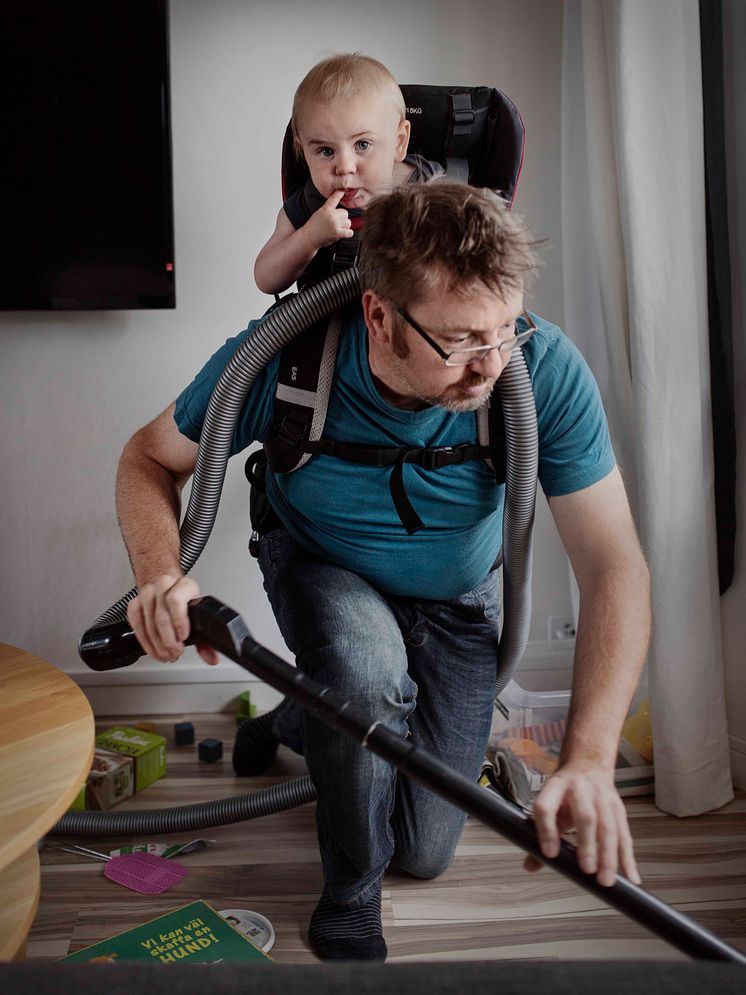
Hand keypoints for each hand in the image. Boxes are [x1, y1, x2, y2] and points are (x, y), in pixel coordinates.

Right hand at [126, 574, 219, 665]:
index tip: (183, 637)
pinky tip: (153, 649)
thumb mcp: (199, 613)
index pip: (176, 600)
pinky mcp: (134, 603)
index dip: (178, 621)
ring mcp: (147, 594)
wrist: (168, 588)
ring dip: (157, 645)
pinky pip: (136, 624)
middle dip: (168, 641)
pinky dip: (145, 641)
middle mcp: (164, 586)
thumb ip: (206, 638)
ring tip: (166, 654)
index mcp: (184, 586)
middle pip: (161, 616)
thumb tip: (211, 658)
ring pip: (148, 623)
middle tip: (175, 653)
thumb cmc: (185, 601)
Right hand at [302, 189, 353, 248]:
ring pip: (348, 222)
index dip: (339, 193)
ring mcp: (335, 224)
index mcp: (325, 209)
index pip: (334, 199)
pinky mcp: (337, 233)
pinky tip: (342, 233)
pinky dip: (347, 233)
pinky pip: (350, 232)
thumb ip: (329, 209)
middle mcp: (331, 215)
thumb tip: (341, 210)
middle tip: (335, 223)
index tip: (343, 189)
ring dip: (344, 226)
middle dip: (342, 218)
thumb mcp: (319, 213)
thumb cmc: (314, 226)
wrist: (308, 238)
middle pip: (345, 213)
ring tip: (336, 229)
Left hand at [524, 760, 640, 886]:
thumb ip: (541, 834)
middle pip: (585, 816)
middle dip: (587, 845)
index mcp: (556, 787)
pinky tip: (630, 876)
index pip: (547, 806)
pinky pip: (625, 834)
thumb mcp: (550, 803)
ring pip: (609, 827)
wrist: (588, 765)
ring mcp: (602, 797)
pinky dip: (628, 858)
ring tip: (605, 879)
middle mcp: (580, 789)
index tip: (550, 854)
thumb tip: (530, 865)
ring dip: (609, 855)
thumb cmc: (566, 791)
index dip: (546, 830)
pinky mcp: (618, 808)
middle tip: (586, 869)